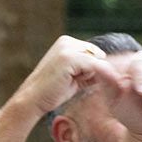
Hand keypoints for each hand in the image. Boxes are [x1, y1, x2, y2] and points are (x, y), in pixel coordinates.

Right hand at [8, 36, 123, 119]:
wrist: (32, 100)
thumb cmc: (51, 92)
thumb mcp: (74, 78)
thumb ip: (88, 71)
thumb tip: (109, 71)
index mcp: (66, 43)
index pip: (93, 52)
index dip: (95, 69)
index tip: (93, 83)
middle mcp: (66, 41)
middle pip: (97, 55)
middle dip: (96, 71)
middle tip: (82, 86)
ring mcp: (67, 48)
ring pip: (97, 60)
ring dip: (96, 76)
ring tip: (79, 87)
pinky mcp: (70, 58)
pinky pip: (96, 66)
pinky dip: (104, 77)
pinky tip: (106, 86)